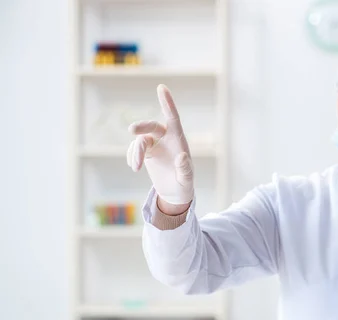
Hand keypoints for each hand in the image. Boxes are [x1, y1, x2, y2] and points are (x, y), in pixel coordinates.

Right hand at [126, 84, 193, 205]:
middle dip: (141, 126)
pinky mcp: (146, 152)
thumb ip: (185, 169)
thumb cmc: (184, 185)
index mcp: (178, 140)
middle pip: (152, 126)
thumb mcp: (186, 180)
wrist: (174, 193)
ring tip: (135, 167)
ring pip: (140, 140)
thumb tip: (181, 156)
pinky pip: (134, 149)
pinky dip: (131, 156)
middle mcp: (166, 139)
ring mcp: (155, 144)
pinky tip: (134, 167)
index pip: (173, 117)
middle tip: (132, 130)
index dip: (167, 103)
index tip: (161, 87)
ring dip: (135, 151)